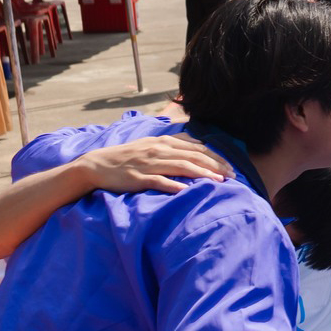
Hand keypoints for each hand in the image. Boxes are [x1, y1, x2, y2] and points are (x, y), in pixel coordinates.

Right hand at [76, 135, 231, 194]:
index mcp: (164, 141)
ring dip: (202, 174)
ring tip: (218, 181)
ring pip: (181, 166)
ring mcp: (148, 163)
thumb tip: (199, 146)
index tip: (231, 168)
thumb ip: (175, 144)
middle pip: (194, 156)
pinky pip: (159, 181)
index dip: (216, 157)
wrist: (98, 164)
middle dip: (216, 166)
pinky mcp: (138, 177)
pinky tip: (186, 190)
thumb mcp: (152, 144)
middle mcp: (159, 149)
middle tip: (232, 176)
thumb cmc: (129, 156)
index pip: (197, 148)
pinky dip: (173, 185)